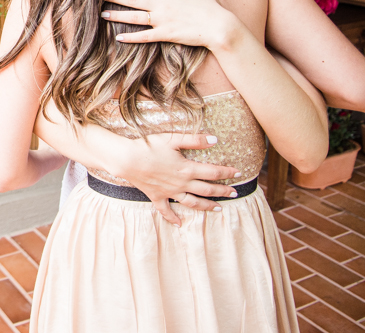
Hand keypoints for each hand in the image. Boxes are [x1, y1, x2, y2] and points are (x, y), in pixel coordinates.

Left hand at [101, 0, 236, 48]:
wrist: (219, 26)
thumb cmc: (209, 4)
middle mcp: (161, 5)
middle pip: (133, 0)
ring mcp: (162, 21)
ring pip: (135, 17)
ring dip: (118, 15)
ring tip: (104, 14)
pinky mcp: (166, 35)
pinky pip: (145, 36)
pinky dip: (131, 37)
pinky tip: (118, 37)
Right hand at [111, 133, 241, 225]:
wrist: (127, 159)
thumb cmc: (149, 146)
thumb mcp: (173, 139)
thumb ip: (195, 140)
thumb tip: (215, 139)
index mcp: (187, 169)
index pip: (213, 172)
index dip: (227, 172)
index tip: (237, 172)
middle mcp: (182, 184)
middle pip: (207, 189)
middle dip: (222, 191)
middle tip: (234, 194)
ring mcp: (169, 192)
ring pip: (192, 203)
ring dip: (206, 206)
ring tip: (218, 209)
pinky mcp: (157, 197)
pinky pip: (166, 210)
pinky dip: (173, 218)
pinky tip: (180, 225)